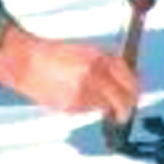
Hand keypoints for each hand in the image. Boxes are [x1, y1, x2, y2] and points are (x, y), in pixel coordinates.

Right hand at [0, 23, 137, 124]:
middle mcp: (93, 76)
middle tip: (125, 111)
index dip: (135, 89)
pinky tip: (71, 93)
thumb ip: (110, 64)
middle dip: (127, 108)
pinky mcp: (71, 107)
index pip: (129, 79)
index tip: (135, 95)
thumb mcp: (89, 51)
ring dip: (102, 103)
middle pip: (122, 100)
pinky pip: (87, 110)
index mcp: (99, 58)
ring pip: (104, 106)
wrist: (27, 63)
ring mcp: (82, 93)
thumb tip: (132, 80)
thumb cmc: (58, 54)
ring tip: (82, 90)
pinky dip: (85, 105)